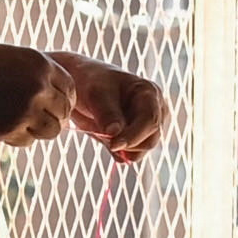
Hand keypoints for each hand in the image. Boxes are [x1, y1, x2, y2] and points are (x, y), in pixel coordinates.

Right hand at [0, 40, 77, 146]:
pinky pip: (27, 141)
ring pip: (51, 131)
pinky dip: (18, 137)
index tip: (53, 106)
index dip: (64, 100)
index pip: (70, 90)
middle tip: (36, 118)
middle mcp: (38, 86)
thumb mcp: (15, 59)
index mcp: (42, 65)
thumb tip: (66, 105)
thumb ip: (41, 76)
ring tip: (21, 124)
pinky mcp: (9, 128)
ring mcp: (25, 108)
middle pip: (63, 113)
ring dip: (39, 131)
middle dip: (53, 118)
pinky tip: (1, 126)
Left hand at [46, 54, 167, 163]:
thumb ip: (106, 113)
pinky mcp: (137, 138)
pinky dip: (117, 152)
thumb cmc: (91, 83)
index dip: (133, 136)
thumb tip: (115, 133)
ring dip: (121, 149)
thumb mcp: (95, 93)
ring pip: (142, 150)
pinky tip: (105, 139)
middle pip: (150, 140)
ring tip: (102, 133)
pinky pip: (131, 154)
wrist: (82, 86)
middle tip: (102, 136)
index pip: (150, 121)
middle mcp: (155, 110)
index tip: (113, 145)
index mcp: (149, 93)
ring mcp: (147, 125)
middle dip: (126, 144)